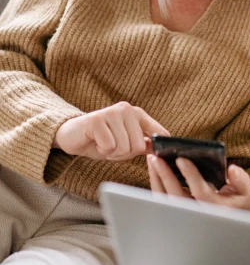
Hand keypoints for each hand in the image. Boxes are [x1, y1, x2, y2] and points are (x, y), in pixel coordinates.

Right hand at [53, 101, 169, 160]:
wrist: (72, 135)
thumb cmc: (101, 140)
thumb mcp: (126, 143)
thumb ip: (143, 144)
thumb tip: (161, 149)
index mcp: (138, 114)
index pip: (159, 132)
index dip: (158, 147)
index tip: (157, 155)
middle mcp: (127, 109)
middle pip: (138, 146)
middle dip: (124, 154)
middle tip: (112, 147)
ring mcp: (112, 112)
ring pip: (123, 147)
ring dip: (111, 153)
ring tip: (103, 144)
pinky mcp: (97, 119)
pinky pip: (108, 146)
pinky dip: (101, 150)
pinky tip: (95, 142)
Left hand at [147, 155, 249, 213]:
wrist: (235, 225)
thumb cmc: (241, 204)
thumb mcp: (246, 192)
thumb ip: (241, 180)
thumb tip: (231, 170)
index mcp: (216, 209)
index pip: (200, 192)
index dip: (190, 175)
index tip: (181, 159)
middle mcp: (198, 215)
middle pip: (176, 197)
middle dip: (165, 176)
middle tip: (156, 157)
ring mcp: (186, 216)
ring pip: (165, 200)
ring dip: (157, 179)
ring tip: (152, 159)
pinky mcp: (178, 213)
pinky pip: (163, 200)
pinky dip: (157, 184)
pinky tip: (154, 169)